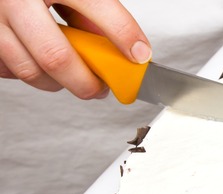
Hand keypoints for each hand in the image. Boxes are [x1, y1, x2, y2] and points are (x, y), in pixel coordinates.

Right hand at [0, 0, 149, 98]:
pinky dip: (31, 74)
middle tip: (102, 87)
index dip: (122, 33)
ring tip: (75, 78)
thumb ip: (93, 11)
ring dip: (59, 83)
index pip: (94, 5)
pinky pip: (8, 69)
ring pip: (30, 70)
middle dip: (86, 82)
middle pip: (55, 56)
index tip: (139, 55)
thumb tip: (123, 45)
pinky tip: (40, 64)